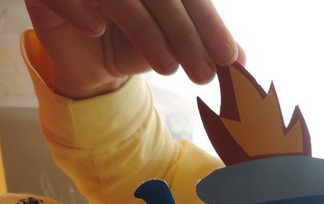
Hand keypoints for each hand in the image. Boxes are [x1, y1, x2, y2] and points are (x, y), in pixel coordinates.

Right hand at [24, 0, 242, 98]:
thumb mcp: (175, 45)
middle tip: (205, 74)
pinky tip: (97, 30)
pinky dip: (79, 9)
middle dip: (185, 34)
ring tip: (168, 69)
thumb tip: (244, 64)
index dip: (208, 24)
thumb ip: (207, 47)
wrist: (92, 62)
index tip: (230, 58)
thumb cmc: (136, 44)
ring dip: (145, 30)